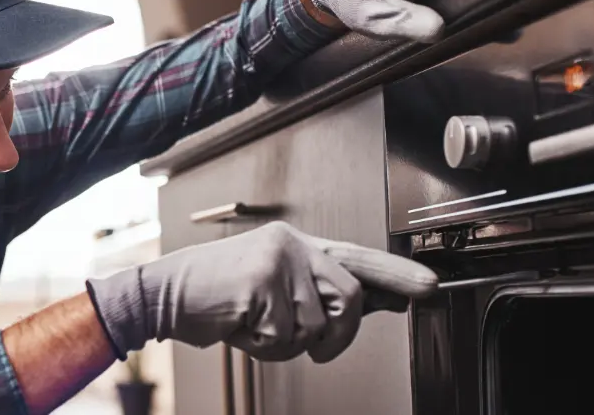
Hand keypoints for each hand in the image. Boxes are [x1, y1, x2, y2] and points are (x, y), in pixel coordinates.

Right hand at [86, 221, 437, 363]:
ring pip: (316, 326)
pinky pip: (286, 336)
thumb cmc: (217, 295)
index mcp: (296, 244)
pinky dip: (264, 346)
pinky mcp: (260, 282)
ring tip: (255, 327)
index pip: (357, 256)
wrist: (164, 293)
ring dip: (287, 344)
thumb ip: (316, 294)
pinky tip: (240, 327)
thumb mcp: (271, 288)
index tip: (429, 287)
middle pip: (349, 297)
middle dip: (338, 336)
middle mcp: (291, 245)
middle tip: (316, 348)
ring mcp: (276, 260)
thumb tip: (371, 304)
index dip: (396, 274)